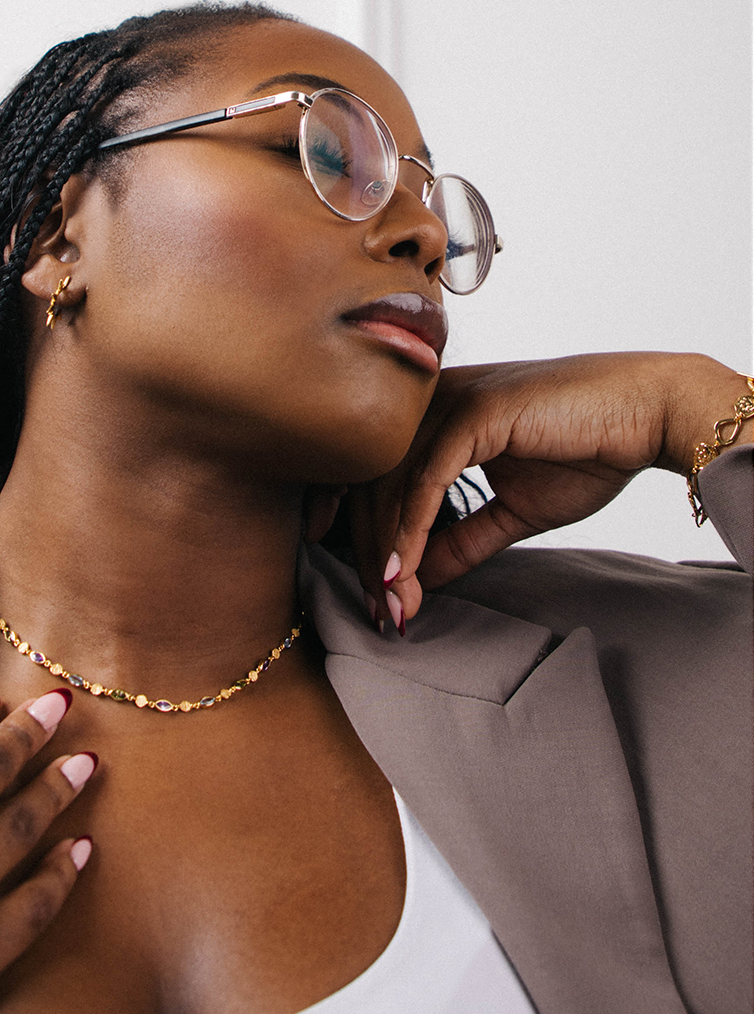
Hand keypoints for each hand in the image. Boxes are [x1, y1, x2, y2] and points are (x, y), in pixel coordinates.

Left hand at [343, 352, 750, 621]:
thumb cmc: (589, 451)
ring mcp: (450, 400)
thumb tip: (413, 578)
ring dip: (386, 553)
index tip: (368, 592)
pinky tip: (401, 573)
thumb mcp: (511, 511)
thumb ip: (460, 539)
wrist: (651, 415)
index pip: (374, 475)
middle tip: (378, 612)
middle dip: (368, 554)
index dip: (361, 535)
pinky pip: (425, 481)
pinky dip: (408, 532)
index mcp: (436, 415)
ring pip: (390, 485)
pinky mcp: (474, 412)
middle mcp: (433, 402)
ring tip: (391, 605)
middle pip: (370, 482)